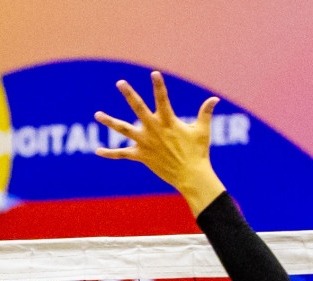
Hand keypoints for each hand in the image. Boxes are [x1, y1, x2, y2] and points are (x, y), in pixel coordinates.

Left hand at [94, 71, 224, 215]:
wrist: (190, 175)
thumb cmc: (198, 152)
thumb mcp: (202, 130)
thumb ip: (205, 113)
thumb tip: (215, 99)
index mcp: (169, 121)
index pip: (163, 98)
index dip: (158, 86)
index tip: (154, 73)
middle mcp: (154, 129)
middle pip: (138, 109)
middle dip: (129, 94)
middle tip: (120, 82)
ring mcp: (145, 143)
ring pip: (123, 129)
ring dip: (110, 121)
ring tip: (97, 114)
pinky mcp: (141, 156)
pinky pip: (122, 154)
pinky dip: (110, 153)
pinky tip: (98, 151)